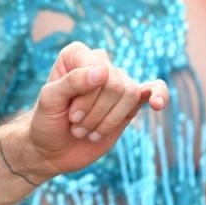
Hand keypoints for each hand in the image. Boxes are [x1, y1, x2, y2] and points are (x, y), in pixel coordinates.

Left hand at [27, 42, 168, 176]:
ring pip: (130, 95)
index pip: (100, 70)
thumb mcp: (49, 100)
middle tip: (76, 125)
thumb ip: (72, 81)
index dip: (88, 97)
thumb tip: (104, 71)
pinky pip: (153, 90)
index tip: (70, 115)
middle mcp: (100, 64)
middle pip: (116, 84)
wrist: (51, 150)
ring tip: (88, 131)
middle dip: (96, 112)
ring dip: (108, 121)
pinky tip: (157, 104)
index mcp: (78, 54)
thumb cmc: (46, 121)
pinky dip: (160, 94)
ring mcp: (116, 84)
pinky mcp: (129, 104)